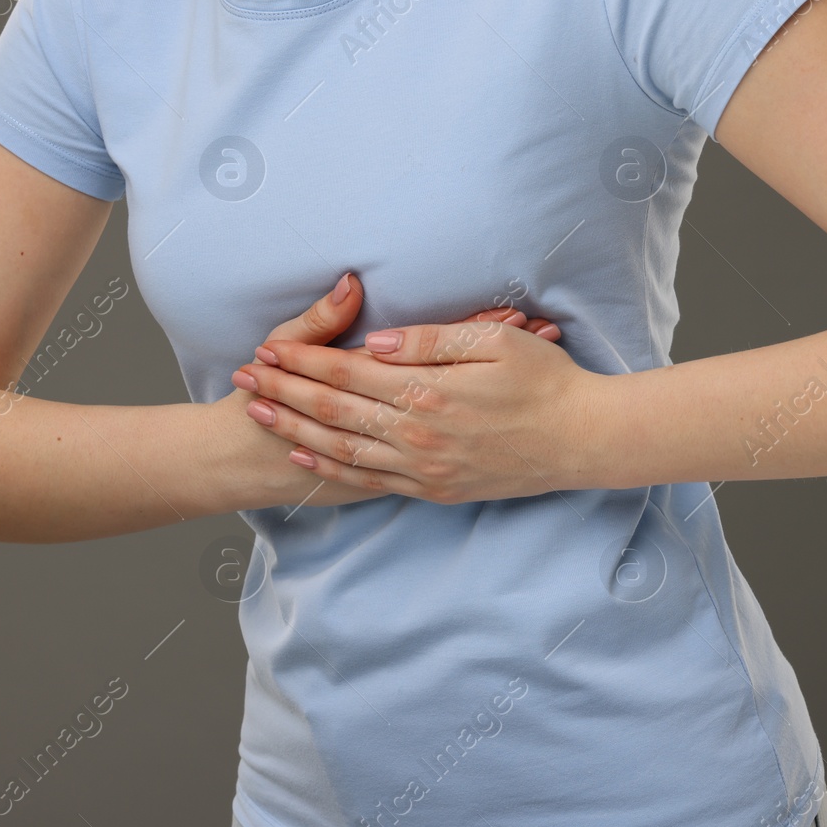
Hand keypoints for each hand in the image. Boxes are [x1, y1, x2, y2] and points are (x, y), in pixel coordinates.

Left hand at [230, 313, 598, 504]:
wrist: (584, 440)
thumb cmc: (547, 381)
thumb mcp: (495, 341)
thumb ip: (432, 339)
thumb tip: (378, 339)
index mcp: (429, 391)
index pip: (348, 371)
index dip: (303, 359)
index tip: (267, 347)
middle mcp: (418, 433)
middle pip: (334, 409)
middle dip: (284, 391)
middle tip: (242, 378)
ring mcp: (424, 466)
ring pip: (342, 447)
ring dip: (295, 428)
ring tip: (258, 413)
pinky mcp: (434, 488)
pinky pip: (370, 479)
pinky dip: (332, 467)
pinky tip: (305, 454)